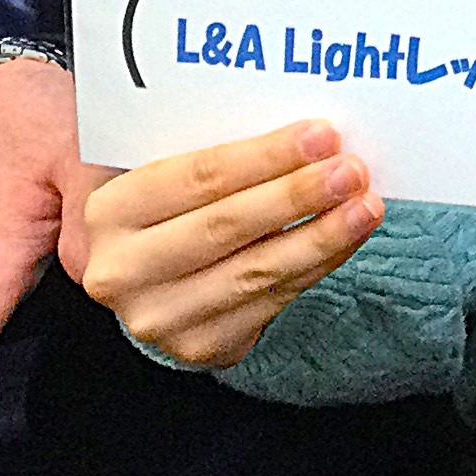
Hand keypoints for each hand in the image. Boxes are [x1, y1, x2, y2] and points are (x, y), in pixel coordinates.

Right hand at [73, 121, 382, 368]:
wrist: (144, 275)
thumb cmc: (168, 202)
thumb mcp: (161, 164)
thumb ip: (207, 144)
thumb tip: (302, 129)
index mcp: (109, 212)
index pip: (197, 177)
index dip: (264, 157)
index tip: (321, 135)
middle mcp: (124, 271)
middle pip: (227, 226)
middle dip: (298, 195)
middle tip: (351, 169)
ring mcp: (161, 317)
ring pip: (256, 271)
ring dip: (321, 235)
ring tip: (366, 204)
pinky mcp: (201, 346)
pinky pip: (272, 302)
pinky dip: (318, 265)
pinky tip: (348, 236)